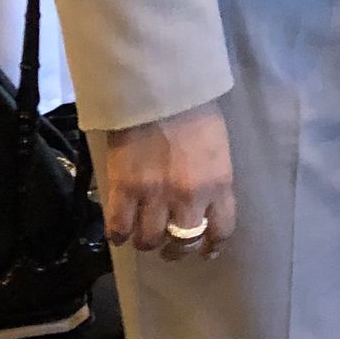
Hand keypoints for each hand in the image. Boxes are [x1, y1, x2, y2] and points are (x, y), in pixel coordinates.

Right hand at [100, 100, 235, 258]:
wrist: (158, 88)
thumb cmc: (194, 110)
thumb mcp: (218, 148)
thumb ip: (213, 180)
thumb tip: (205, 204)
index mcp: (218, 184)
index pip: (221, 230)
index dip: (211, 246)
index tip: (206, 250)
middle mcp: (188, 197)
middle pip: (184, 242)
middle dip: (178, 249)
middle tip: (171, 246)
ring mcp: (154, 195)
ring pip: (150, 240)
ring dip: (148, 241)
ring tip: (144, 235)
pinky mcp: (124, 188)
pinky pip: (119, 227)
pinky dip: (119, 234)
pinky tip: (120, 232)